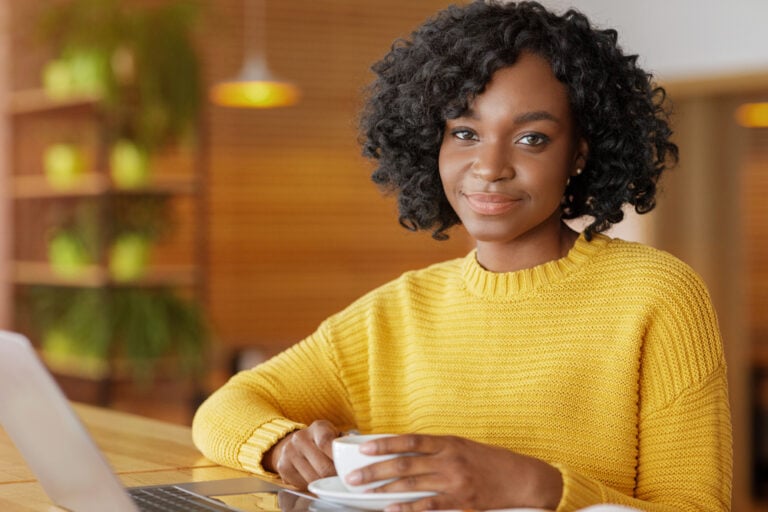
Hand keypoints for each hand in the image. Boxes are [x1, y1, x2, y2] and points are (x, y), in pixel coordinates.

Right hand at [264, 420, 339, 488]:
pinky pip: (302, 484)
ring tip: (331, 481)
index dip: (337, 458)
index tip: (346, 468)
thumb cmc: (322, 440)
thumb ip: (345, 443)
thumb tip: (359, 451)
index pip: (326, 442)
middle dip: (335, 476)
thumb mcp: (335, 434)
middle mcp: (300, 437)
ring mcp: (289, 452)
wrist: (296, 443)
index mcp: (318, 428)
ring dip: (325, 483)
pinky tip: (317, 480)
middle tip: (343, 480)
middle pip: (322, 466)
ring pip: (313, 478)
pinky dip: (312, 486)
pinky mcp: (283, 467)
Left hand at [344, 434, 562, 511]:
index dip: (384, 444)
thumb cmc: (490, 461)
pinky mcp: (462, 502)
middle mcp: (449, 460)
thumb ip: (435, 450)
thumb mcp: (461, 447)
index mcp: (448, 442)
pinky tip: (391, 509)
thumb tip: (403, 453)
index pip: (409, 441)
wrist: (522, 479)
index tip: (364, 448)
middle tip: (354, 478)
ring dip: (385, 489)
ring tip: (365, 494)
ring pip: (412, 485)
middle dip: (375, 470)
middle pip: (404, 464)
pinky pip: (429, 506)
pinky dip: (408, 508)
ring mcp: (455, 482)